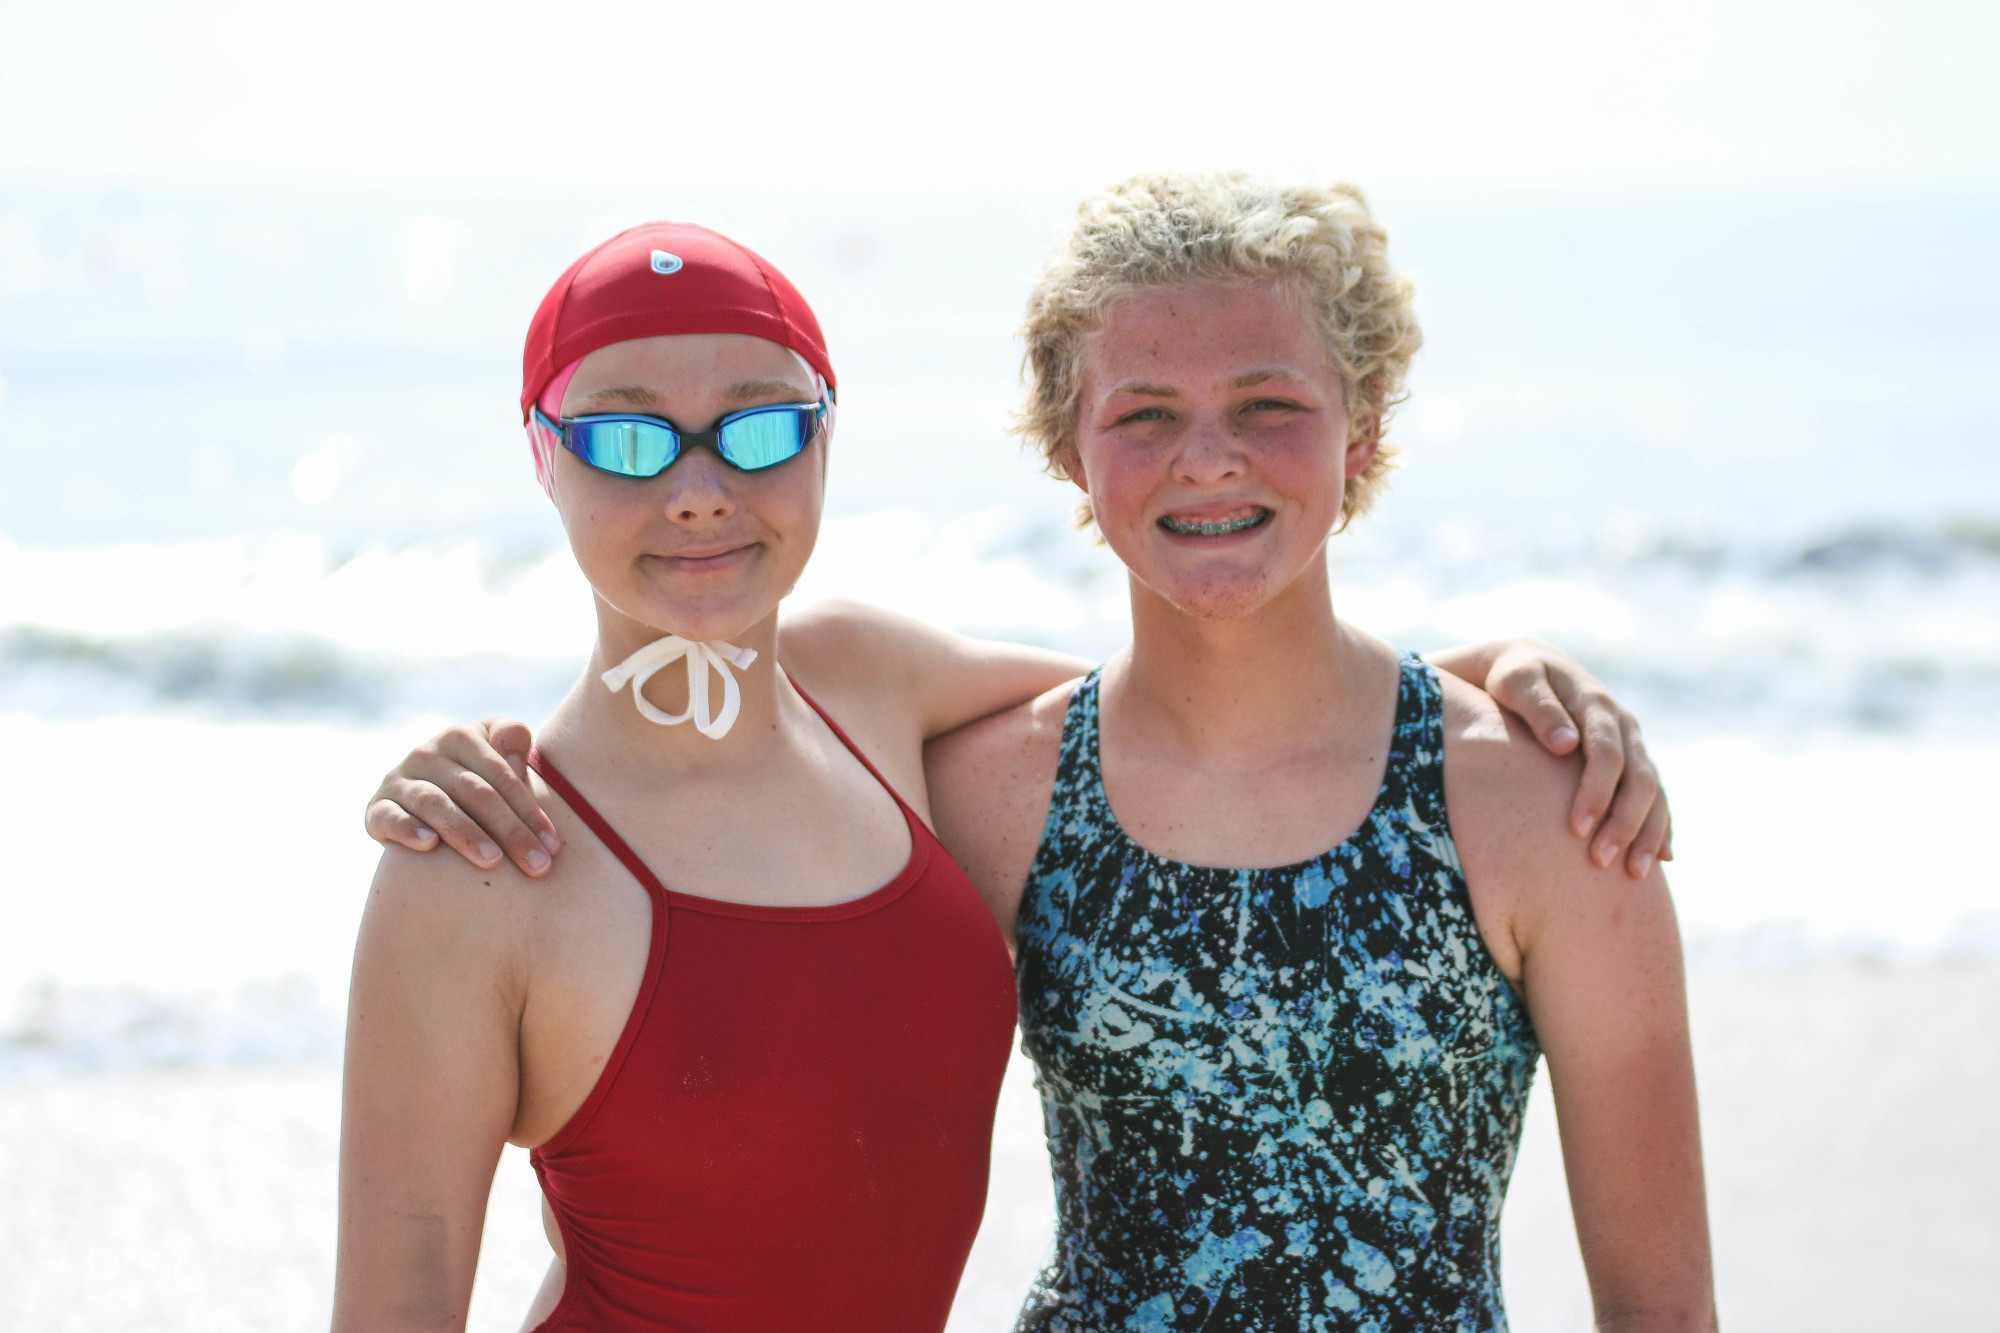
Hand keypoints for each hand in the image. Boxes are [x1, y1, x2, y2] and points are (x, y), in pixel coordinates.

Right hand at [363, 719, 560, 876]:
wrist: (420, 802)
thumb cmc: (476, 780)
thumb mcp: (498, 757)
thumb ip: (513, 743)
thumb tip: (516, 754)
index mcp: (461, 737)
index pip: (502, 775)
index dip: (530, 810)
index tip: (553, 846)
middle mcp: (426, 753)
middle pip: (475, 792)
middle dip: (510, 831)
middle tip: (537, 865)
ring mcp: (399, 780)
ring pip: (435, 804)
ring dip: (465, 832)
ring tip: (493, 861)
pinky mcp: (377, 808)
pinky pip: (389, 817)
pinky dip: (407, 829)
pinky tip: (429, 845)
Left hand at [1433, 639, 1670, 878]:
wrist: (1531, 666)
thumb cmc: (1513, 678)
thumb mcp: (1517, 682)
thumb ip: (1539, 708)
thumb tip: (1567, 744)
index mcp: (1596, 704)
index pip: (1607, 753)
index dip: (1596, 792)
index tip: (1576, 830)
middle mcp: (1624, 725)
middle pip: (1639, 779)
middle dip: (1624, 822)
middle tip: (1600, 862)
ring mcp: (1633, 743)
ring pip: (1655, 792)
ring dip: (1647, 833)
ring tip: (1633, 873)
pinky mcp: (1633, 760)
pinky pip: (1656, 797)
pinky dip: (1660, 826)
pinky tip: (1659, 860)